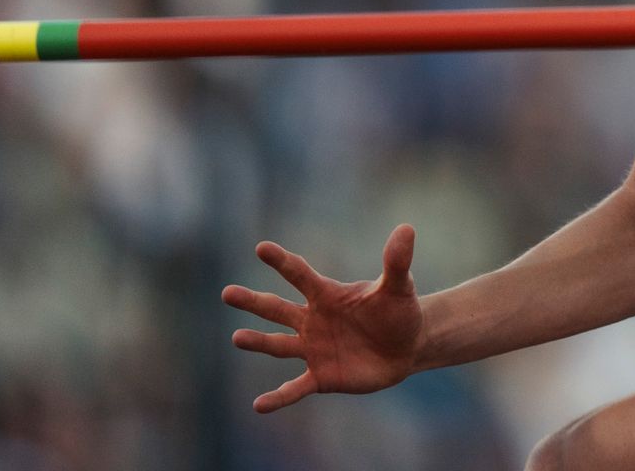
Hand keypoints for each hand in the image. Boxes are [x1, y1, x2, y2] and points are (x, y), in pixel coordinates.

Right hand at [222, 225, 422, 412]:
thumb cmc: (399, 312)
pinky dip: (279, 397)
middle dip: (253, 301)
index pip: (300, 274)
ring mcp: (314, 349)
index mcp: (328, 295)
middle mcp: (313, 320)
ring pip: (279, 345)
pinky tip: (259, 405)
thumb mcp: (399, 287)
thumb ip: (397, 261)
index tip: (261, 248)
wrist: (407, 347)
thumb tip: (406, 229)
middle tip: (228, 292)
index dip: (282, 262)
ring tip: (237, 337)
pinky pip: (295, 388)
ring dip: (259, 341)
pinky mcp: (321, 376)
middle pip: (278, 308)